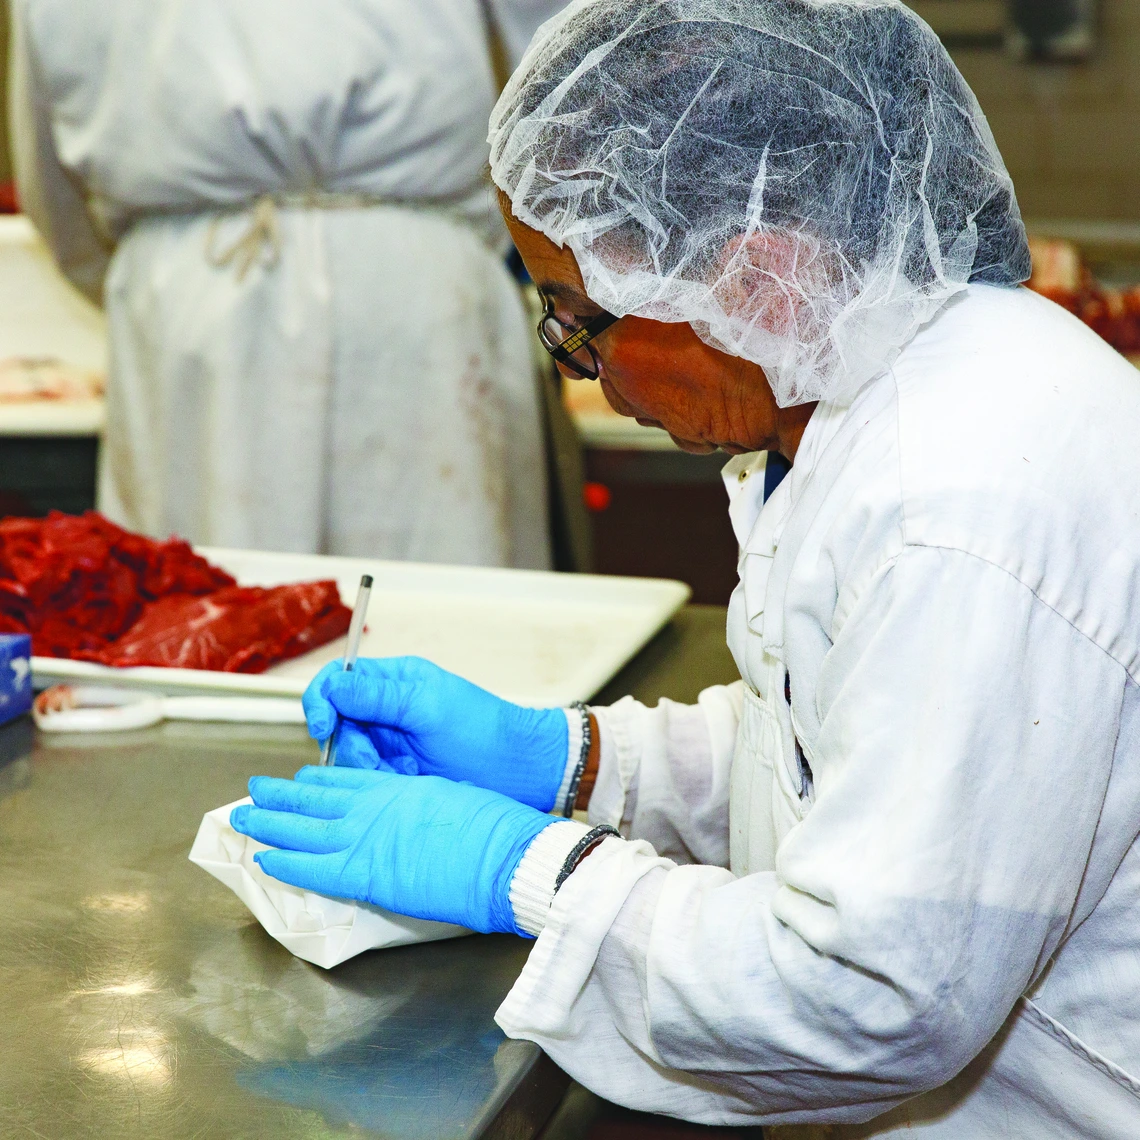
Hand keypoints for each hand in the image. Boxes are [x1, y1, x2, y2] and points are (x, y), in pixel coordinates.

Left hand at [229, 765, 562, 934]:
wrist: (501, 852)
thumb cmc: (491, 825)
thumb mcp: (451, 796)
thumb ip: (422, 803)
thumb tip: (416, 811)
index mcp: (396, 787)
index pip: (343, 781)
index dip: (314, 781)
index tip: (295, 779)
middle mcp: (372, 807)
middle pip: (313, 800)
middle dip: (279, 797)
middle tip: (253, 791)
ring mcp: (364, 839)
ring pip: (302, 830)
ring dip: (269, 824)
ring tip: (243, 818)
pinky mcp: (363, 874)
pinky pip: (311, 869)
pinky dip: (285, 864)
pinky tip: (264, 860)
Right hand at [302, 657, 568, 811]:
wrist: (520, 771)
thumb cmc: (482, 732)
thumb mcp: (427, 707)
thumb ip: (377, 696)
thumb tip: (331, 685)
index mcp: (394, 680)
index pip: (336, 682)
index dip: (320, 703)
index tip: (322, 727)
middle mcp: (387, 709)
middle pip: (337, 725)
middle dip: (352, 747)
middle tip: (377, 762)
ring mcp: (392, 742)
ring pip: (351, 757)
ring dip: (371, 768)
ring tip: (406, 772)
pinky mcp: (397, 772)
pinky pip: (369, 779)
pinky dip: (383, 783)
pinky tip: (410, 782)